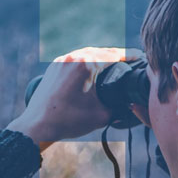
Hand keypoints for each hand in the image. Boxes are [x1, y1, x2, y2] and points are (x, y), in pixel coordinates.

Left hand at [7, 47, 132, 145]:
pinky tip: (95, 68)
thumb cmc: (68, 120)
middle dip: (117, 54)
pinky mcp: (54, 67)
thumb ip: (119, 107)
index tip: (140, 56)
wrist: (37, 125)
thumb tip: (129, 103)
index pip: (114, 55)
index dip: (129, 55)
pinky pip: (76, 60)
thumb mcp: (101, 115)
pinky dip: (88, 61)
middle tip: (131, 58)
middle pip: (101, 51)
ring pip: (87, 53)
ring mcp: (62, 61)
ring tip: (115, 62)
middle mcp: (73, 57)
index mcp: (86, 64)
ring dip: (102, 57)